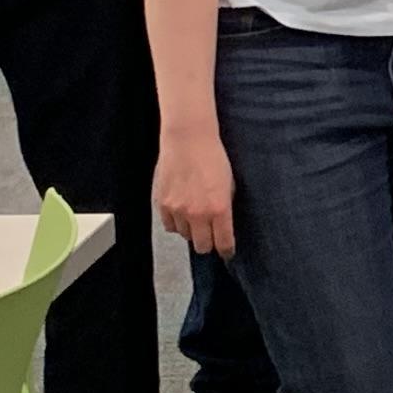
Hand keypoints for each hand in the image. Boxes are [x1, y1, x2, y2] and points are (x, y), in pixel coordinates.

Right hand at [154, 122, 235, 257]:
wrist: (188, 140)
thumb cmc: (213, 158)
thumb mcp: (230, 184)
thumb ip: (225, 208)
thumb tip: (223, 225)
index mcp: (219, 209)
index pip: (223, 243)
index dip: (226, 251)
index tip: (227, 252)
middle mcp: (198, 214)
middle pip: (202, 246)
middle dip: (208, 243)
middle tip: (210, 236)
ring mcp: (178, 210)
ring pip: (185, 236)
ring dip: (191, 230)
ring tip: (195, 216)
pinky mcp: (162, 204)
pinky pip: (169, 226)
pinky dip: (176, 223)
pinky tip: (181, 212)